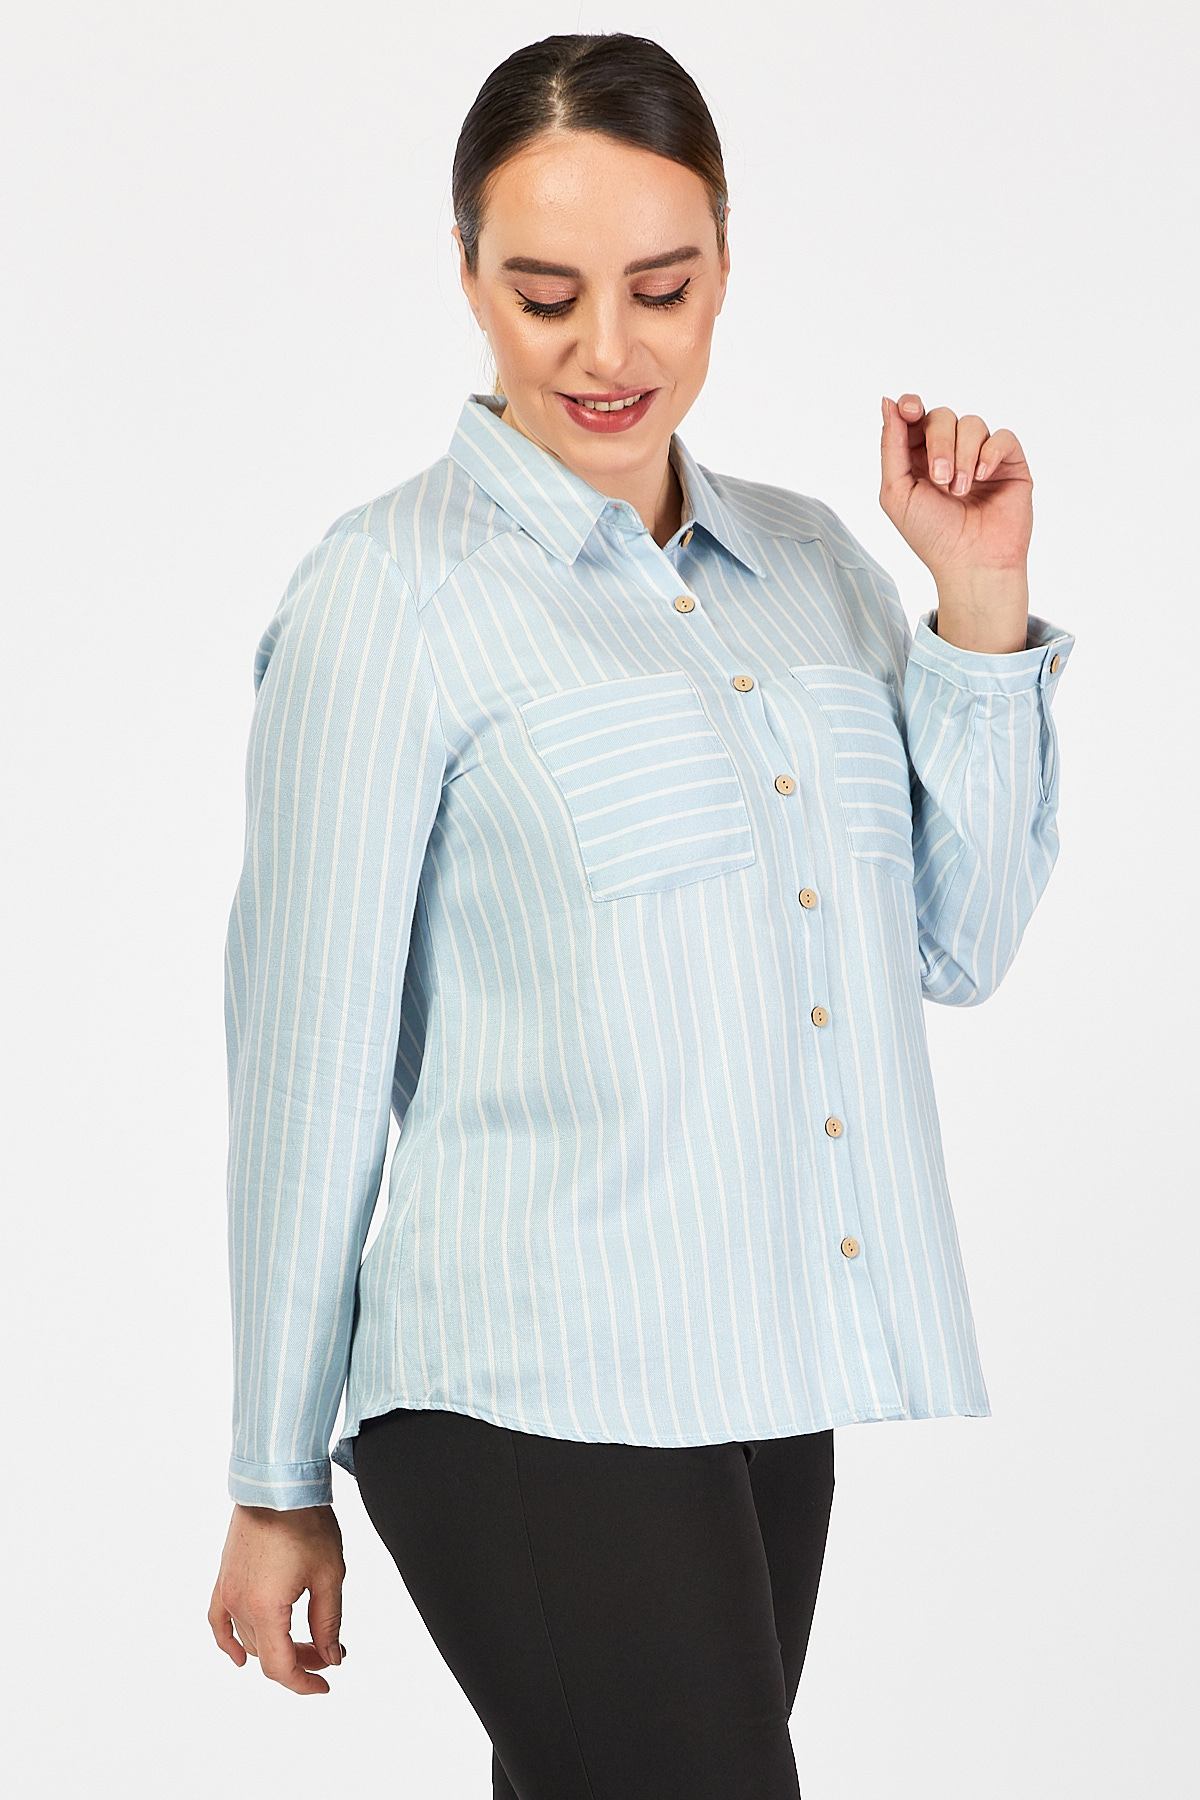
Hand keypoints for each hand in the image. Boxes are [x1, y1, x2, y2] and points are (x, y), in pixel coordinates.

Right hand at [209, 1502, 346, 1695]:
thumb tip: (330, 1655)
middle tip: (328, 1652)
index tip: (325, 1683)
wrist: (278, 1483)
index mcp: (265, 1609)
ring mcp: (227, 1590)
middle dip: (300, 1660)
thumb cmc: (304, 1521)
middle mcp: (239, 1604)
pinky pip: (219, 1621)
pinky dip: (228, 1641)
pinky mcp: (224, 1577)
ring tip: (308, 1640)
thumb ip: (328, 1621)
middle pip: (267, 1653)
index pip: (281, 1666)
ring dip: (276, 1647)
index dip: (304, 1682)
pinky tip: (239, 1656)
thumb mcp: (328, 1575)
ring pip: (249, 1638)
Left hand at [880, 392, 1032, 652]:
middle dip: (938, 444)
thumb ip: (891, 446)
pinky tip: (982, 477)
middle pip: (942, 416)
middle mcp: (950, 452)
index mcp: (919, 458)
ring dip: (961, 456)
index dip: (911, 406)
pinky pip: (1001, 436)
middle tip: (939, 480)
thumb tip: (888, 401)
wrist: (970, 562)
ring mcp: (980, 456)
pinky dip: (989, 453)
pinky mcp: (1009, 462)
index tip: (910, 410)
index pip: (915, 416)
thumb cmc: (931, 535)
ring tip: (960, 491)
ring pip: (971, 423)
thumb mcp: (897, 492)